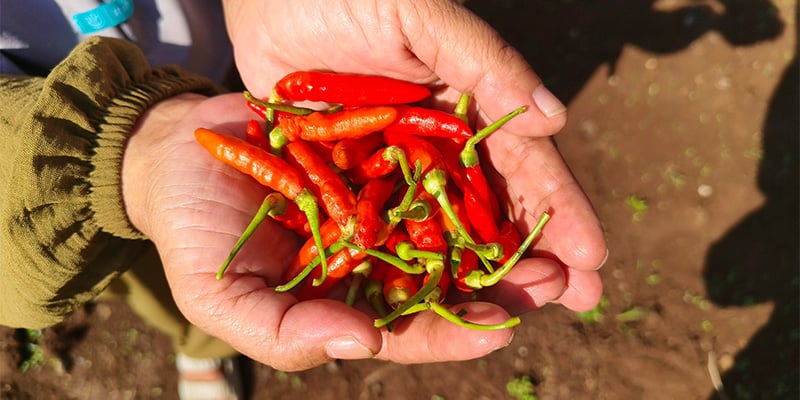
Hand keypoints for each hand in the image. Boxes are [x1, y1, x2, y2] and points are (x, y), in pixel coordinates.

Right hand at [121, 93, 567, 370]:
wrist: (174, 151)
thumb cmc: (192, 232)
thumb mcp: (223, 299)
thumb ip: (286, 336)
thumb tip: (362, 345)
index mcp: (347, 300)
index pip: (410, 328)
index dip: (455, 333)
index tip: (502, 329)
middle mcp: (375, 255)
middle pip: (449, 277)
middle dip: (504, 285)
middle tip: (557, 282)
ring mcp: (382, 202)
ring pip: (454, 223)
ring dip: (503, 231)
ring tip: (555, 234)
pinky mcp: (382, 151)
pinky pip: (433, 161)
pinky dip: (469, 170)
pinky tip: (509, 165)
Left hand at [224, 0, 606, 310]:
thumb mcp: (423, 14)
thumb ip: (487, 63)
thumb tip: (557, 120)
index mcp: (468, 106)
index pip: (525, 163)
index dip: (560, 209)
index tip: (592, 258)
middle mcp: (439, 145)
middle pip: (494, 208)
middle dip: (535, 254)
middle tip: (575, 301)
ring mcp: (395, 169)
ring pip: (446, 231)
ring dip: (480, 274)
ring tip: (511, 319)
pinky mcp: (350, 182)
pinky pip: (384, 230)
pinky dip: (409, 265)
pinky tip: (430, 303)